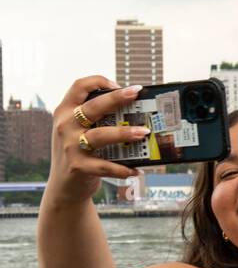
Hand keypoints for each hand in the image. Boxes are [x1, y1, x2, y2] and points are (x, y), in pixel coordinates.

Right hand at [46, 76, 147, 206]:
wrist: (63, 186)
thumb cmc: (78, 152)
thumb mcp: (76, 130)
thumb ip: (94, 118)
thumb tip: (133, 110)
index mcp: (65, 111)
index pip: (79, 86)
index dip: (99, 81)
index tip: (118, 85)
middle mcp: (65, 126)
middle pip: (92, 107)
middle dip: (116, 98)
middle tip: (135, 94)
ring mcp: (70, 146)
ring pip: (100, 135)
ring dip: (124, 133)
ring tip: (144, 132)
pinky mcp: (78, 167)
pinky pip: (105, 166)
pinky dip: (122, 169)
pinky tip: (136, 169)